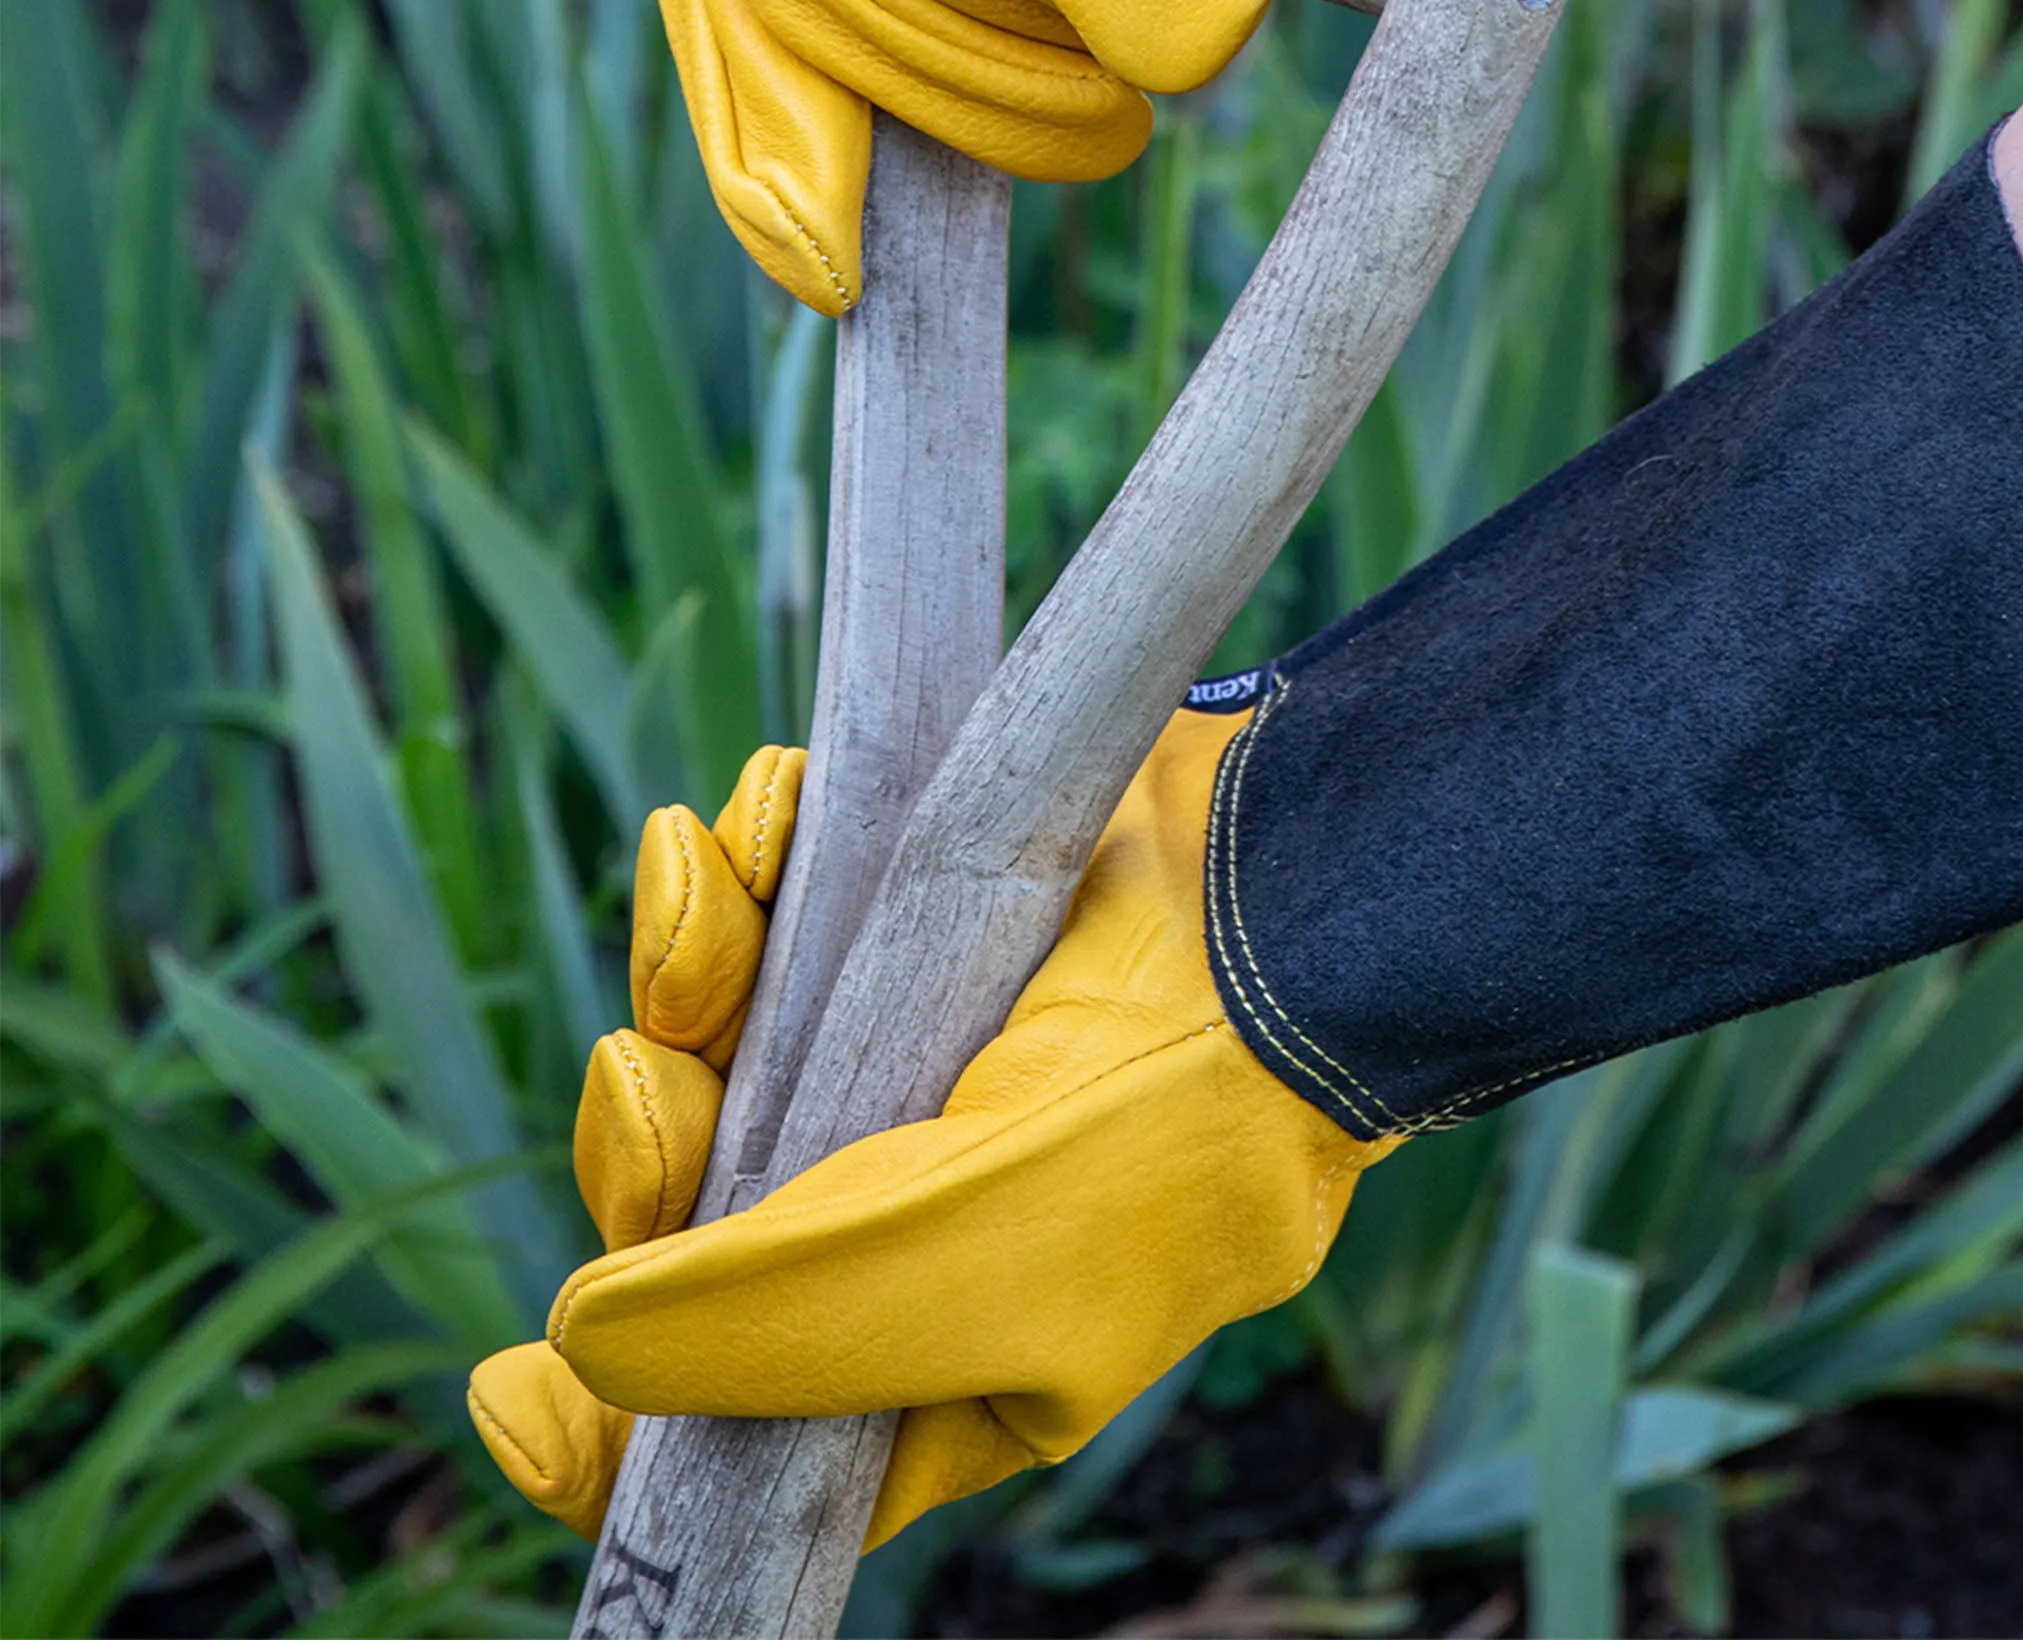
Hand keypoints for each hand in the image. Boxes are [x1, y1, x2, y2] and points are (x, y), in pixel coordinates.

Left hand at [469, 711, 1401, 1548]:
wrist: (1285, 909)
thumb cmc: (1153, 1137)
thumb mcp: (950, 1275)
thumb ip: (754, 1332)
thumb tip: (571, 1354)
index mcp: (932, 1350)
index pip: (741, 1428)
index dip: (616, 1428)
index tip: (512, 1388)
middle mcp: (904, 1209)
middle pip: (695, 1214)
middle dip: (646, 1144)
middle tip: (647, 1077)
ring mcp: (908, 1056)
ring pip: (717, 1040)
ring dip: (680, 969)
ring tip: (696, 893)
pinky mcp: (912, 919)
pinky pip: (775, 902)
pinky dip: (742, 862)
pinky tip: (746, 821)